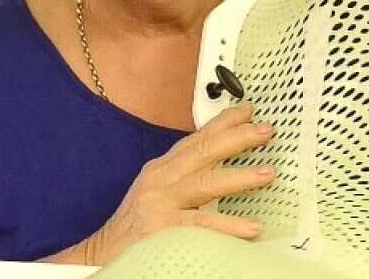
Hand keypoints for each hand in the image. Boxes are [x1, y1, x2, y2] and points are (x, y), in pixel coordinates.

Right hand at [83, 103, 275, 264]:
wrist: (100, 258)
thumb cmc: (135, 229)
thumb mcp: (157, 194)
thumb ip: (186, 179)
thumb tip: (224, 169)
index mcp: (160, 170)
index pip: (195, 140)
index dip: (222, 123)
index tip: (247, 110)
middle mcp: (159, 180)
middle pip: (203, 152)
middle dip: (237, 138)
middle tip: (267, 130)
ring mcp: (159, 204)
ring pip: (205, 183)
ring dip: (239, 177)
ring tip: (268, 174)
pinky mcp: (161, 230)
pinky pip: (201, 226)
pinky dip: (228, 226)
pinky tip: (252, 227)